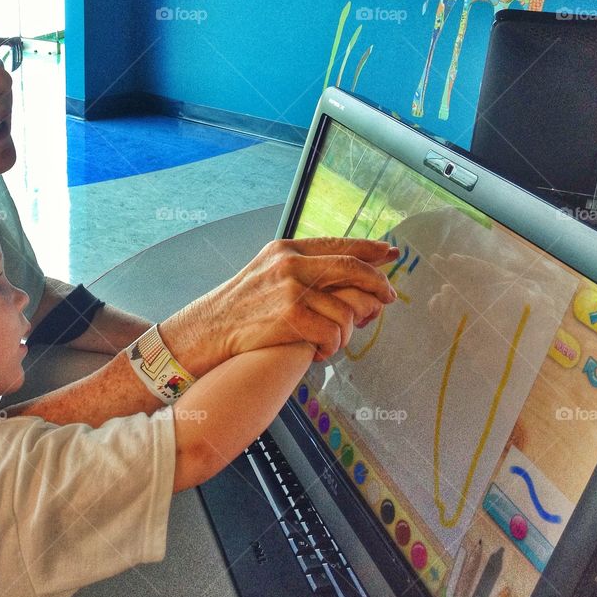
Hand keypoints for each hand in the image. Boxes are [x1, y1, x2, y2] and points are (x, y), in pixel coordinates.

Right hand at [160, 237, 398, 373]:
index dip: (371, 250)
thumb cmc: (238, 309)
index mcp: (286, 249)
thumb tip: (344, 276)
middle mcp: (290, 264)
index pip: (339, 244)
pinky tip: (319, 351)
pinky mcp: (291, 317)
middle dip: (378, 285)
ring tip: (332, 341)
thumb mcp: (265, 274)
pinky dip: (331, 347)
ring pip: (346, 311)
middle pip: (353, 269)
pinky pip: (333, 334)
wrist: (205, 331)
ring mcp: (291, 289)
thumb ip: (300, 270)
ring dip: (346, 332)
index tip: (391, 255)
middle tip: (388, 299)